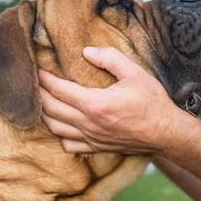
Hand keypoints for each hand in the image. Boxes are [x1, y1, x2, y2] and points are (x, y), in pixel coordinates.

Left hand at [37, 46, 183, 154]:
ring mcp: (91, 139)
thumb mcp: (134, 72)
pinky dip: (60, 135)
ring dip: (46, 115)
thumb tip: (86, 52)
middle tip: (35, 83)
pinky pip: (69, 145)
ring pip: (56, 129)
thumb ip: (109, 58)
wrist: (166, 132)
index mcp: (95, 104)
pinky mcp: (97, 148)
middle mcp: (89, 124)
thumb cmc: (152, 101)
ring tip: (44, 102)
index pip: (59, 90)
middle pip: (51, 110)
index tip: (37, 69)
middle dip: (39, 95)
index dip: (44, 79)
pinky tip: (63, 125)